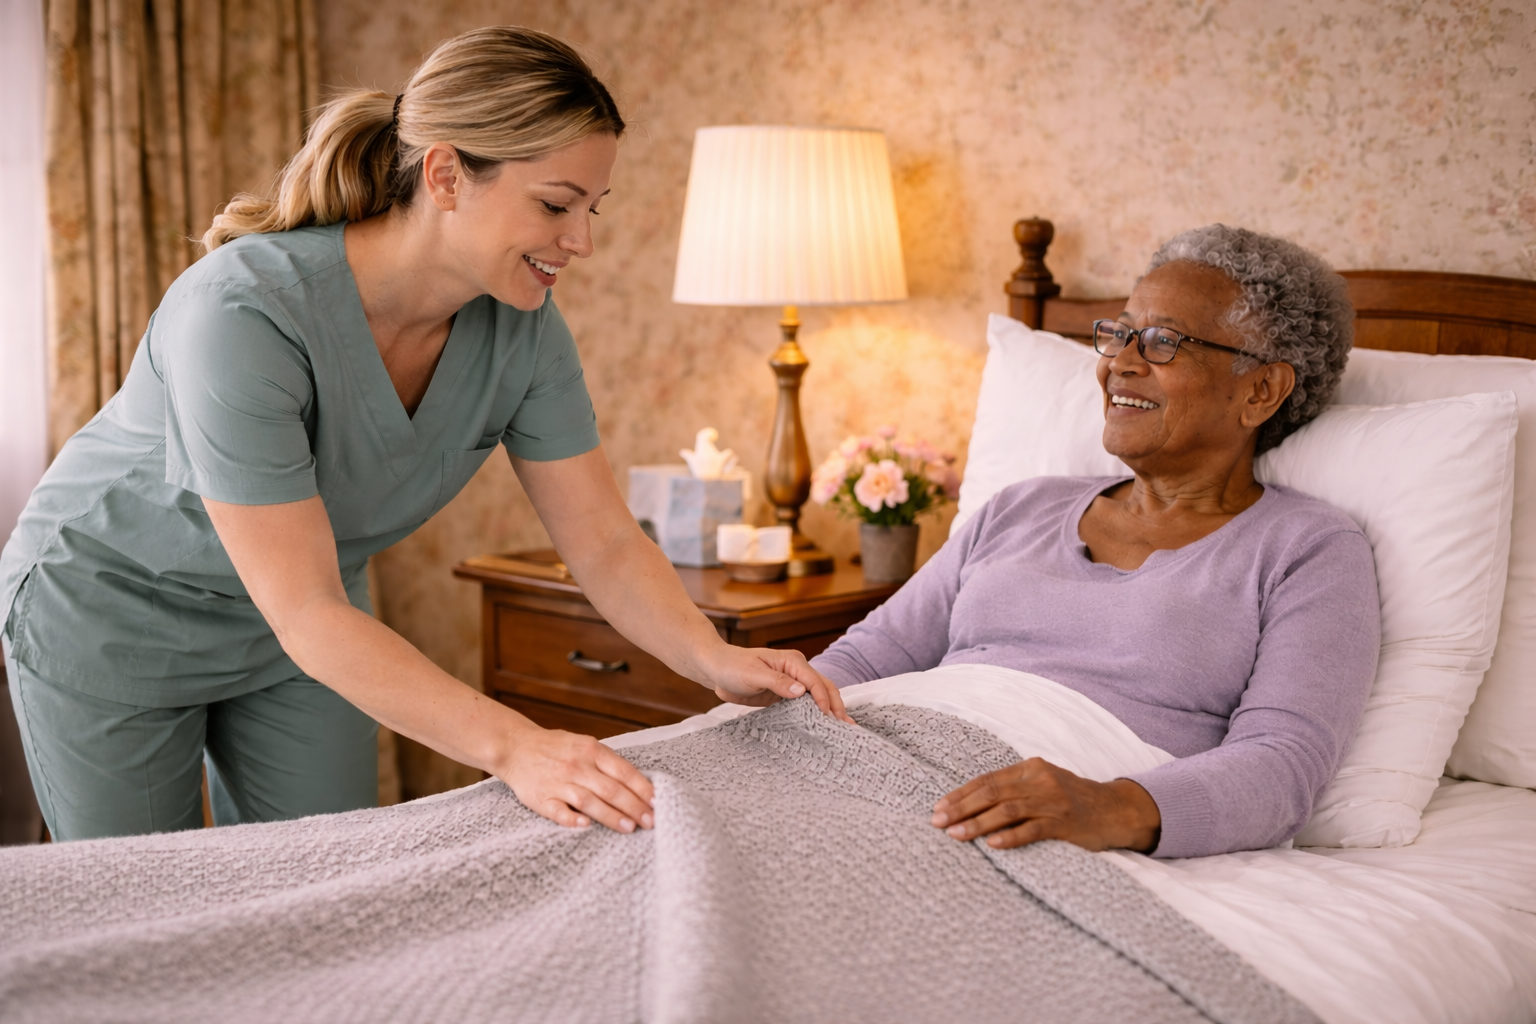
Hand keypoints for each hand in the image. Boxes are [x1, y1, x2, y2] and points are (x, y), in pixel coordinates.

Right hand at [497, 726, 655, 832]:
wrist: (515, 746)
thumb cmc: (556, 748)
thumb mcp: (584, 744)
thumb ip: (607, 762)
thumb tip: (639, 784)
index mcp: (591, 750)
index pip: (623, 771)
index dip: (642, 788)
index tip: (657, 803)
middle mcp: (577, 765)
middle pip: (611, 789)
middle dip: (634, 807)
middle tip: (651, 822)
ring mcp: (559, 782)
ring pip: (589, 801)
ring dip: (611, 815)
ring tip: (629, 828)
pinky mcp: (541, 798)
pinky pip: (558, 810)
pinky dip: (572, 819)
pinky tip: (586, 826)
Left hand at [701, 644, 854, 724]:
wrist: (716, 668)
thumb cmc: (733, 667)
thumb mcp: (753, 674)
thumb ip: (777, 682)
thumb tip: (802, 691)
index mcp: (792, 661)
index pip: (814, 681)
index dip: (823, 699)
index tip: (827, 716)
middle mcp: (797, 670)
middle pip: (824, 687)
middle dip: (836, 706)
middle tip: (848, 727)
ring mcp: (792, 682)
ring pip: (818, 696)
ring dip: (831, 710)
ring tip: (844, 728)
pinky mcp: (785, 694)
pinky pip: (805, 704)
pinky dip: (817, 714)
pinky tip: (824, 725)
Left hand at [930, 758, 1160, 852]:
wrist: (1117, 810)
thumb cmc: (1073, 800)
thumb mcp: (1044, 783)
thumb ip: (1014, 788)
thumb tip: (971, 803)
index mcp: (1030, 768)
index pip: (987, 779)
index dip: (960, 794)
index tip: (938, 807)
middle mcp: (1040, 780)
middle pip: (992, 793)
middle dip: (961, 808)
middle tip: (938, 822)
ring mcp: (1053, 802)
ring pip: (1007, 810)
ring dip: (978, 823)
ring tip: (956, 835)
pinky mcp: (1065, 824)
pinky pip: (1033, 830)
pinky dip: (1011, 837)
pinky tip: (993, 845)